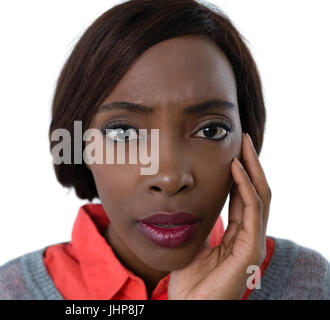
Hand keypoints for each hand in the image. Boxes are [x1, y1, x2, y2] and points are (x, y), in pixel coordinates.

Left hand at [168, 133, 270, 299]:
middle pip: (256, 192)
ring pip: (260, 197)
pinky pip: (251, 211)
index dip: (239, 173)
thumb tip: (194, 202)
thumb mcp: (195, 243)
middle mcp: (249, 237)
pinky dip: (245, 187)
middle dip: (250, 164)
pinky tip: (236, 169)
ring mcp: (252, 243)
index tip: (231, 150)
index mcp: (237, 235)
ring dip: (251, 169)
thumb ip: (202, 224)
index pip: (243, 197)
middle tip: (242, 139)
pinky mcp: (250, 251)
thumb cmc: (189, 281)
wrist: (189, 307)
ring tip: (242, 146)